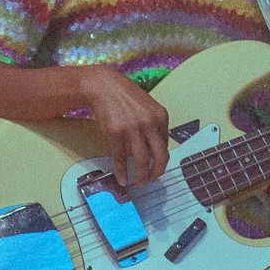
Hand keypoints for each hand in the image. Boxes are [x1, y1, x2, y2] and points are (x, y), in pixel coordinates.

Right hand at [80, 66, 170, 185]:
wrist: (104, 86)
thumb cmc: (126, 97)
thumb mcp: (147, 107)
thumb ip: (154, 125)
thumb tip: (155, 147)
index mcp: (161, 116)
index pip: (166, 144)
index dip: (162, 159)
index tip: (158, 167)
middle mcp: (149, 123)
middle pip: (159, 155)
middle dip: (157, 171)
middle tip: (153, 180)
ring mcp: (132, 128)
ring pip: (141, 159)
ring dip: (141, 175)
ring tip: (139, 182)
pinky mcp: (115, 132)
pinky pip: (120, 157)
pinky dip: (122, 171)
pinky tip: (122, 179)